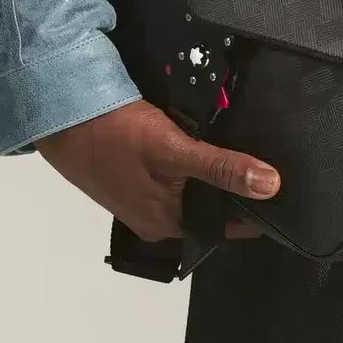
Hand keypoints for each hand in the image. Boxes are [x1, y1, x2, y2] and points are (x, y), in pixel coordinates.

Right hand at [36, 100, 278, 241]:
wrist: (60, 115)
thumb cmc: (117, 135)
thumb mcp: (176, 150)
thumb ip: (222, 169)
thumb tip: (271, 186)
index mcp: (169, 225)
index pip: (228, 226)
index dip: (256, 207)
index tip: (282, 186)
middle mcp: (157, 222)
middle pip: (210, 210)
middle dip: (235, 189)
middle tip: (269, 162)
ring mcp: (142, 203)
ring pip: (192, 194)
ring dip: (212, 176)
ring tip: (241, 151)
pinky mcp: (132, 182)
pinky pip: (173, 180)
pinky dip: (189, 167)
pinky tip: (201, 146)